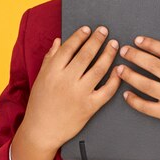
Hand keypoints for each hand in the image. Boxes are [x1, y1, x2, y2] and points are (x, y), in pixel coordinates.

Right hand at [19, 25, 121, 149]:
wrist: (42, 131)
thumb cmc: (40, 103)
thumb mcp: (40, 78)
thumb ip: (50, 58)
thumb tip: (59, 40)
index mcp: (52, 71)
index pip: (69, 48)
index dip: (79, 36)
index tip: (88, 29)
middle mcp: (66, 81)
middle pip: (86, 55)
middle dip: (97, 40)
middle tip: (104, 31)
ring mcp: (79, 94)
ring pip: (99, 69)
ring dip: (108, 54)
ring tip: (114, 45)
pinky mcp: (90, 107)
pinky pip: (106, 90)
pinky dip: (115, 79)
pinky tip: (119, 69)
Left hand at [117, 27, 159, 144]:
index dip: (150, 44)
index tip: (138, 40)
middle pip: (151, 64)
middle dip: (134, 56)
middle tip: (123, 51)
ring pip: (145, 84)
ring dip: (129, 76)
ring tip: (119, 69)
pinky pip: (147, 107)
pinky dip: (134, 101)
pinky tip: (126, 95)